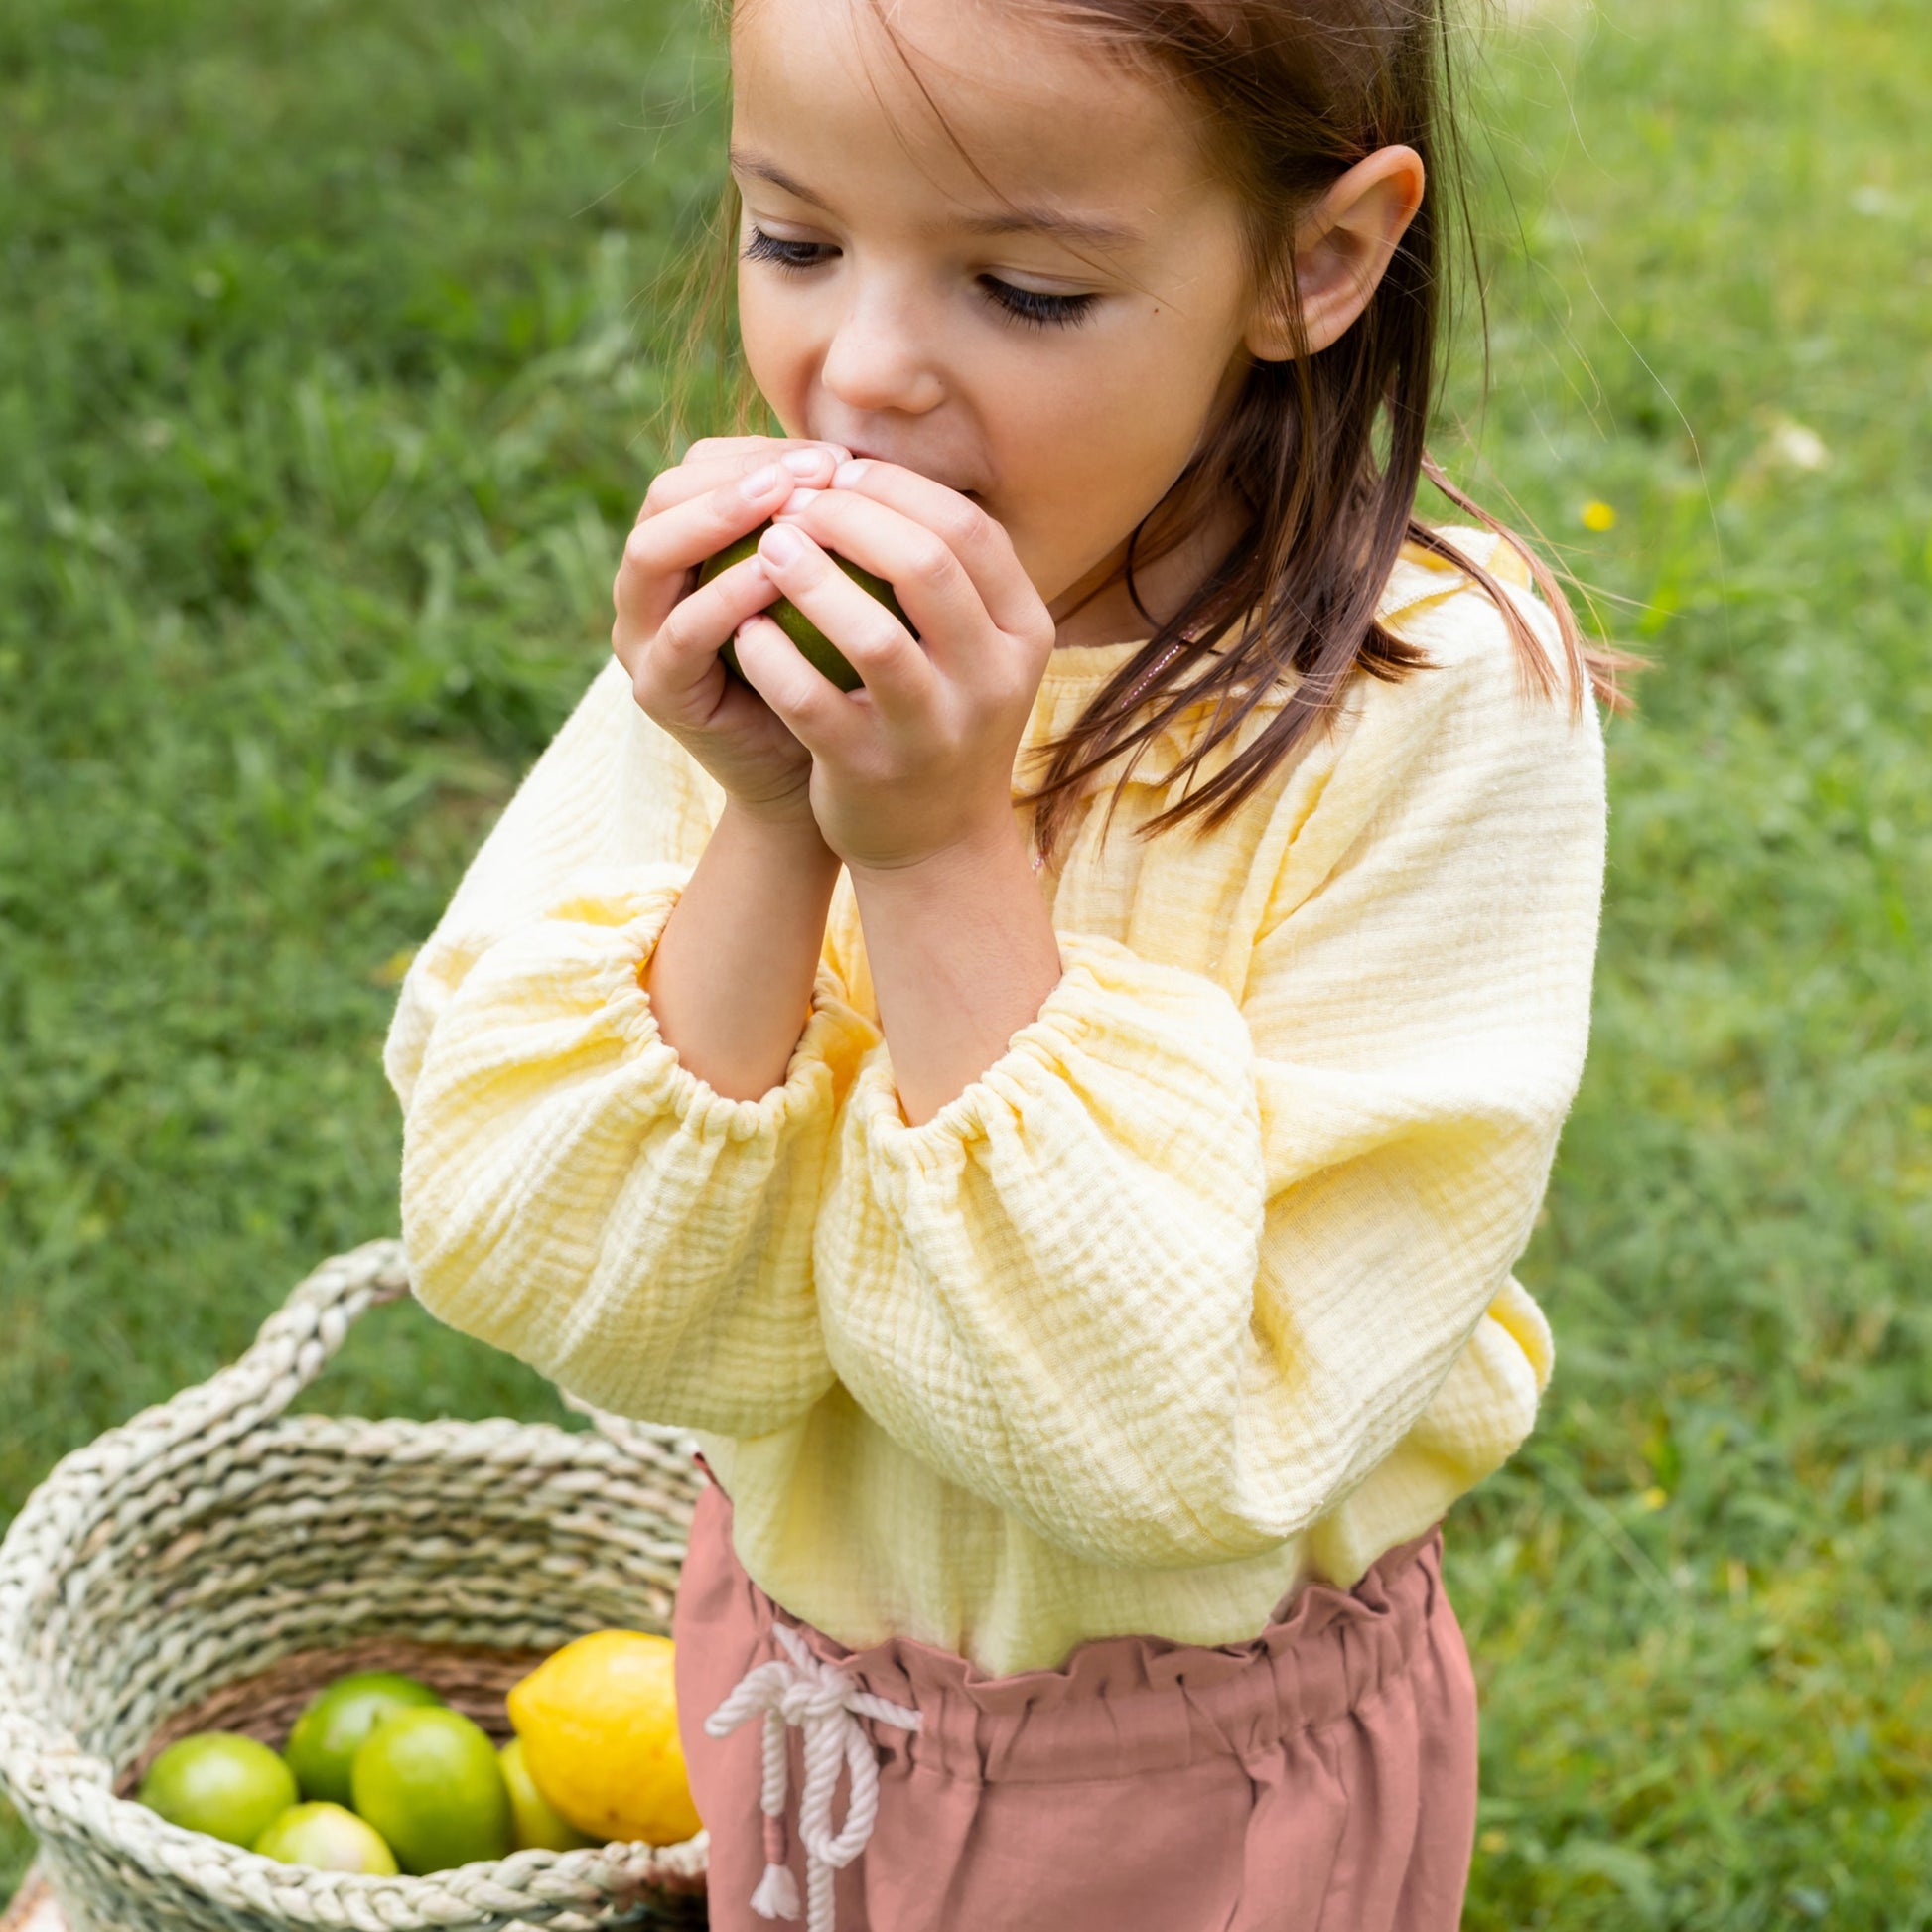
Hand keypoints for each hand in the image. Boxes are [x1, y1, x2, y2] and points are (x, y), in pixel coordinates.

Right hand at [613, 435, 851, 833]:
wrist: (814, 784)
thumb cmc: (833, 676)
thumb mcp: (831, 591)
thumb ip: (826, 531)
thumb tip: (869, 451)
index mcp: (684, 552)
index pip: (699, 469)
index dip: (761, 451)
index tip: (836, 453)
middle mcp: (647, 588)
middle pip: (663, 494)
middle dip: (738, 472)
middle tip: (815, 467)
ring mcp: (641, 639)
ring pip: (652, 550)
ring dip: (720, 516)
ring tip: (791, 499)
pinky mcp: (656, 691)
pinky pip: (683, 630)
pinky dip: (727, 594)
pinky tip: (781, 574)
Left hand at [736, 461, 1056, 872]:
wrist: (936, 843)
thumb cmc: (937, 715)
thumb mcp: (971, 645)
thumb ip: (940, 569)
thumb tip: (862, 462)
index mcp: (1023, 633)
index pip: (968, 531)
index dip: (897, 489)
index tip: (838, 473)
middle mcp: (992, 682)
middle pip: (928, 567)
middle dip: (850, 517)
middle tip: (793, 500)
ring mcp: (934, 732)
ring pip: (874, 638)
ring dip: (810, 580)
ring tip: (766, 547)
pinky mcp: (871, 773)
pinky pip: (811, 701)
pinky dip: (770, 656)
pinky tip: (744, 628)